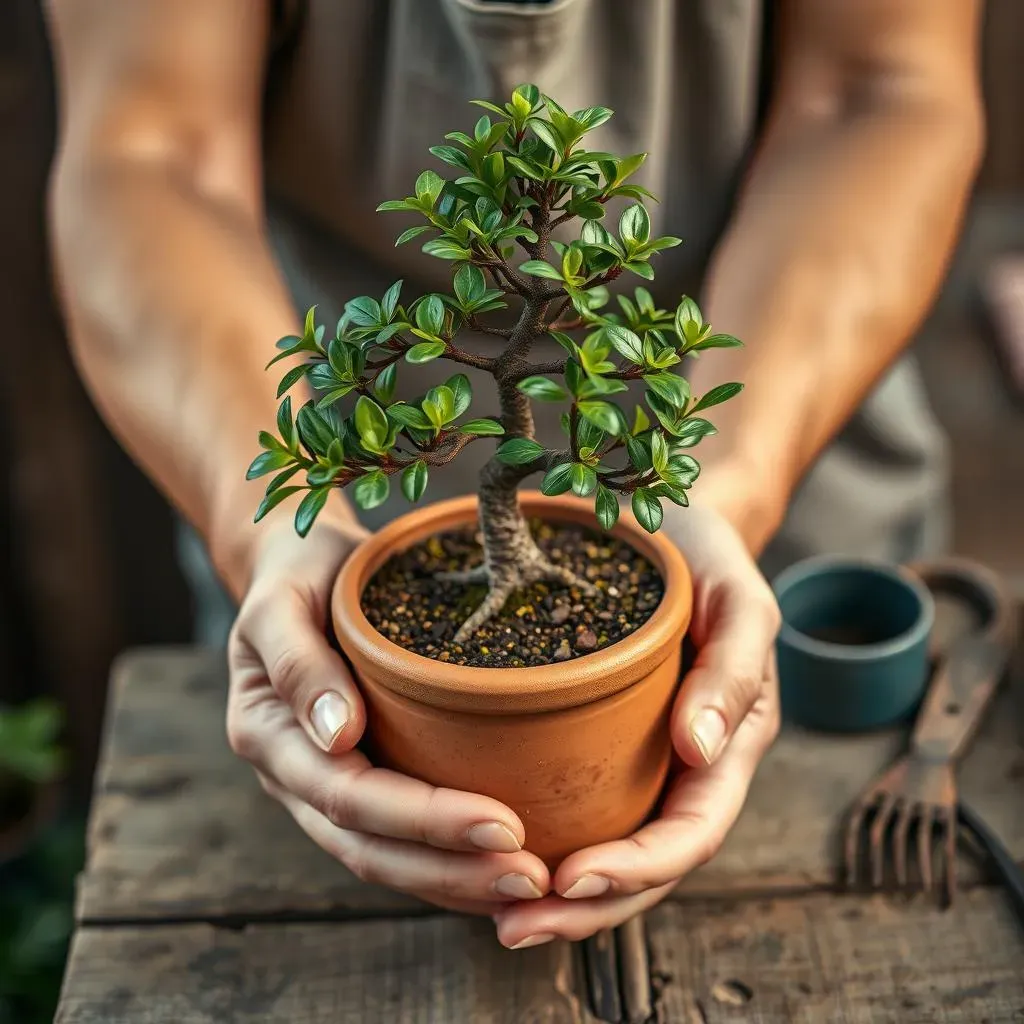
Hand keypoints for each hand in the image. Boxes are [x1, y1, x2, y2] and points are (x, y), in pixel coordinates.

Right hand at [225, 505, 551, 914]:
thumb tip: (338, 737)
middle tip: (531, 876)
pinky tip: (499, 869)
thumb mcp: (284, 600)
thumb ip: (298, 662)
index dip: (424, 820)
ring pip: (385, 857)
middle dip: (451, 869)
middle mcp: (293, 775)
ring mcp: (322, 785)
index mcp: (269, 734)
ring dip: (456, 879)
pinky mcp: (358, 778)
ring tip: (530, 884)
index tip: (502, 824)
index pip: (349, 796)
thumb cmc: (298, 574)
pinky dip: (448, 862)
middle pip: (370, 846)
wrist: (298, 566)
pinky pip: (398, 839)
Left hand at [492, 502, 780, 947]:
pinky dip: (549, 841)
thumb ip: (733, 669)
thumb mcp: (739, 599)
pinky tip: (494, 853)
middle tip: (513, 928)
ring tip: (500, 918)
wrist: (679, 526)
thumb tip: (702, 748)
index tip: (571, 880)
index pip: (690, 831)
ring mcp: (650, 758)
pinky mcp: (609, 740)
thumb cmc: (709, 557)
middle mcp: (689, 765)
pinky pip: (586, 805)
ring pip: (613, 846)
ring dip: (562, 896)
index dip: (638, 868)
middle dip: (588, 908)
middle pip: (647, 862)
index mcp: (729, 743)